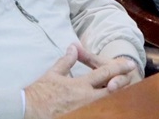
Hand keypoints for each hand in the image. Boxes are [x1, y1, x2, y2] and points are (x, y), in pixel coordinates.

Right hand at [23, 44, 137, 118]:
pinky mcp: (80, 117)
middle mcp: (85, 98)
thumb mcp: (53, 74)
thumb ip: (67, 61)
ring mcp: (84, 111)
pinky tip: (110, 106)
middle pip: (112, 91)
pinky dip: (105, 108)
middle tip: (132, 79)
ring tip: (127, 94)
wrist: (26, 110)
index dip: (119, 67)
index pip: (104, 73)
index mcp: (79, 85)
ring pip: (108, 104)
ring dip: (117, 98)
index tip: (130, 63)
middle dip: (123, 84)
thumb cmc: (39, 93)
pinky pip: (98, 112)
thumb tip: (73, 47)